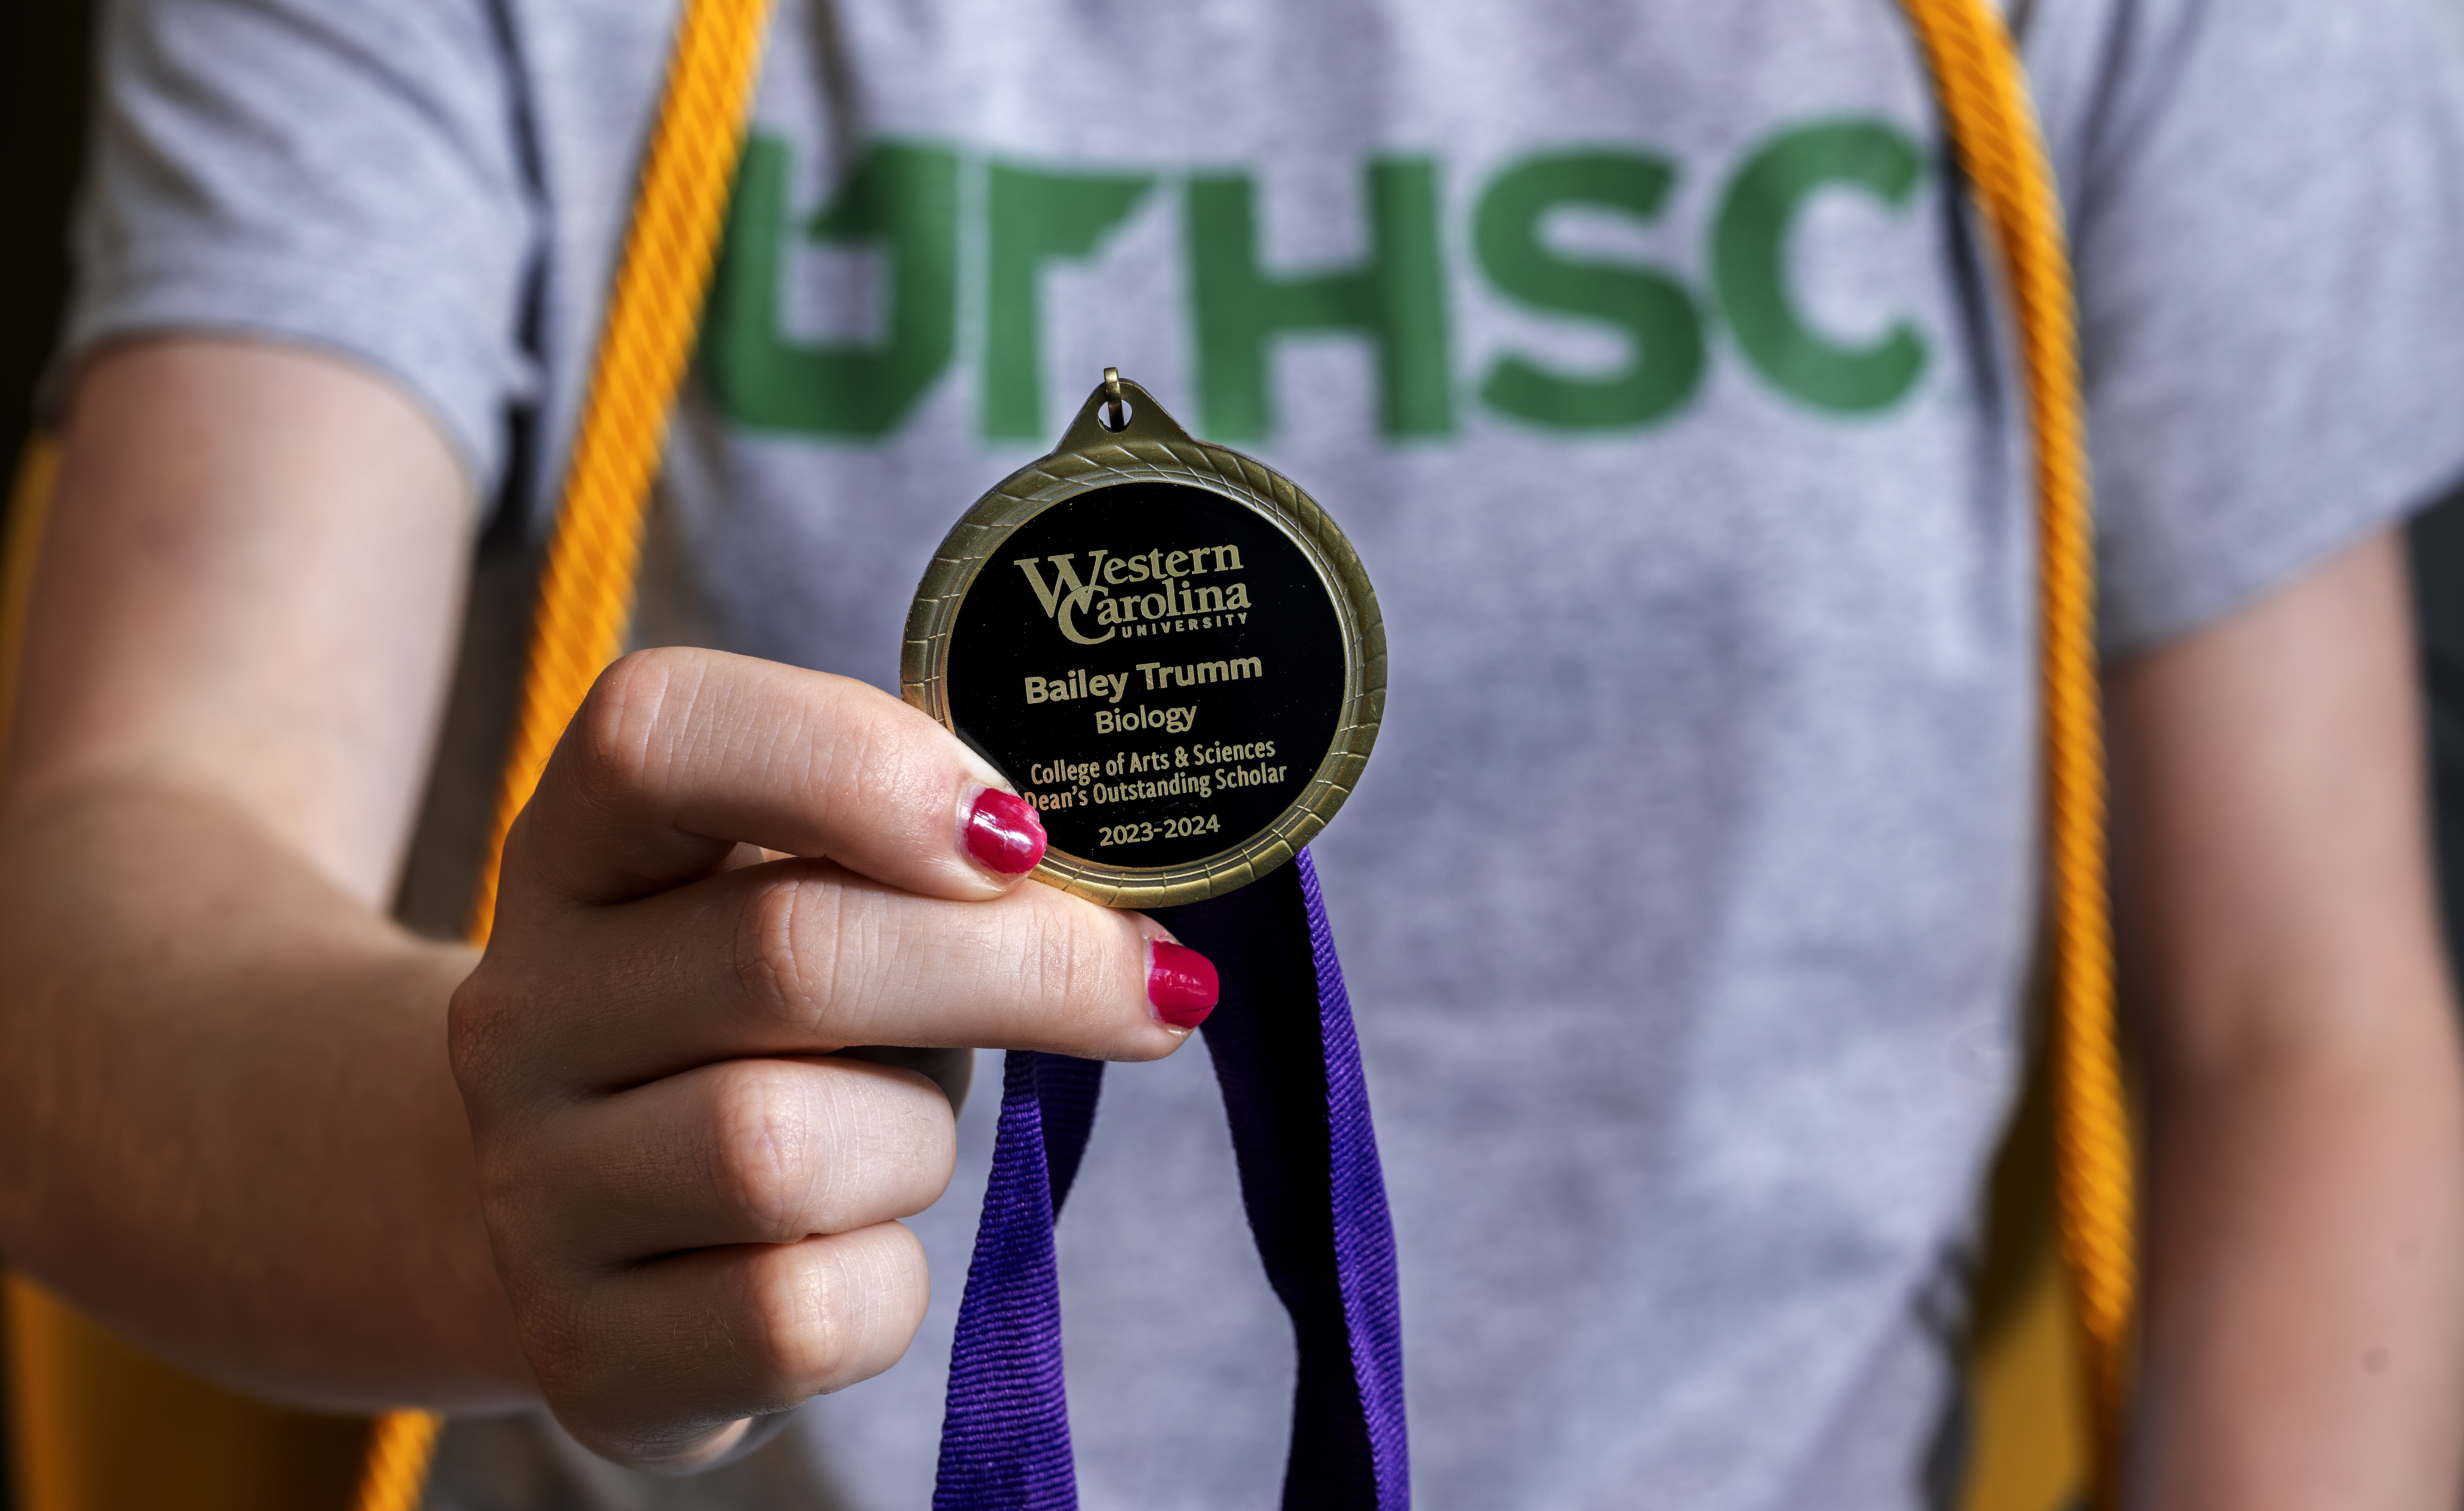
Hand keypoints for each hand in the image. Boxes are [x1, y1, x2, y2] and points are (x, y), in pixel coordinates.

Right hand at [448, 647, 1216, 1468]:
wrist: (612, 1228)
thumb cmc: (776, 1028)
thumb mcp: (831, 901)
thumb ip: (938, 857)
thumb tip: (1134, 918)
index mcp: (579, 850)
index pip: (657, 733)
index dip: (858, 763)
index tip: (1018, 832)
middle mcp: (521, 1012)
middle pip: (784, 951)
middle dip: (1015, 966)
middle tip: (1148, 983)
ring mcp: (535, 1193)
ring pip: (784, 1149)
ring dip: (917, 1139)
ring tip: (906, 1134)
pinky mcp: (590, 1355)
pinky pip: (798, 1317)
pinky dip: (884, 1288)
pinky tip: (859, 1252)